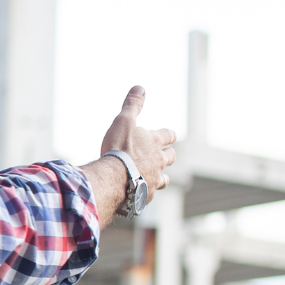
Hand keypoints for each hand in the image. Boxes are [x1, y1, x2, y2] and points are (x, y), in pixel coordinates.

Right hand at [85, 86, 176, 214]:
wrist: (114, 178)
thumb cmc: (118, 148)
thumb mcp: (123, 121)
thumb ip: (132, 105)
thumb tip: (140, 88)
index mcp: (154, 143)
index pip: (168, 135)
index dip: (167, 135)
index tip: (168, 135)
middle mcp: (158, 161)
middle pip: (170, 157)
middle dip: (168, 155)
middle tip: (164, 155)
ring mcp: (154, 180)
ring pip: (164, 179)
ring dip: (160, 177)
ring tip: (155, 177)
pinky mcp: (145, 196)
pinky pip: (148, 194)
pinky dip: (144, 192)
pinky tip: (137, 193)